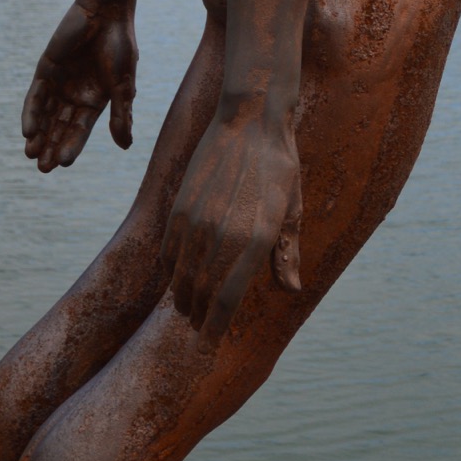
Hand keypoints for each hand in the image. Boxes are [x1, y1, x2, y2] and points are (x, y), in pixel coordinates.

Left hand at [21, 2, 136, 172]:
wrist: (106, 14)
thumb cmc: (119, 47)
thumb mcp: (122, 85)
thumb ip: (121, 115)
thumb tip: (125, 147)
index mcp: (95, 101)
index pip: (80, 131)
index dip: (71, 147)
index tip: (63, 164)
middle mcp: (75, 96)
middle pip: (60, 127)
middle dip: (51, 147)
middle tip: (42, 169)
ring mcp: (59, 84)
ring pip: (45, 116)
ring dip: (38, 134)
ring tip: (30, 153)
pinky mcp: (45, 70)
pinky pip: (35, 97)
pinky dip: (31, 113)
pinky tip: (27, 130)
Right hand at [161, 112, 302, 339]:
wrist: (250, 119)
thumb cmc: (279, 165)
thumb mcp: (292, 208)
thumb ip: (287, 252)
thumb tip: (292, 290)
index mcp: (256, 240)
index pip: (226, 300)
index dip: (215, 327)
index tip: (210, 341)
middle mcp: (223, 235)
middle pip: (200, 293)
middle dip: (198, 315)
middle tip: (198, 326)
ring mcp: (197, 221)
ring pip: (180, 276)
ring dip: (181, 296)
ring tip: (185, 306)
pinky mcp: (179, 207)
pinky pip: (167, 251)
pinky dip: (170, 269)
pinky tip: (175, 274)